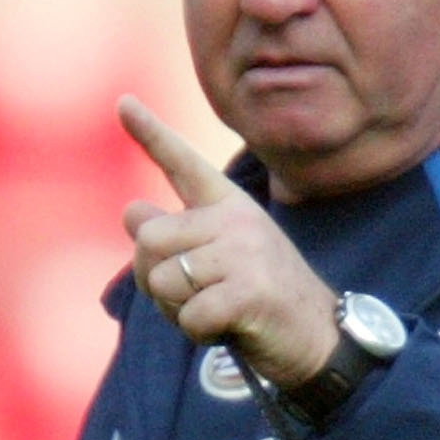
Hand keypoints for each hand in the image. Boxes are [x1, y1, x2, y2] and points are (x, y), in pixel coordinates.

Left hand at [118, 96, 339, 388]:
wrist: (317, 337)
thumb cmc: (258, 298)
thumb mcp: (215, 259)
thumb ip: (175, 236)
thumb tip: (131, 211)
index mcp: (228, 204)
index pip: (182, 163)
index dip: (149, 133)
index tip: (121, 101)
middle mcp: (236, 219)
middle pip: (148, 238)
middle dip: (156, 278)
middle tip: (197, 294)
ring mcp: (244, 252)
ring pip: (162, 281)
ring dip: (177, 310)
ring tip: (217, 310)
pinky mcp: (249, 292)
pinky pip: (188, 315)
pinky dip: (199, 332)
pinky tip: (229, 328)